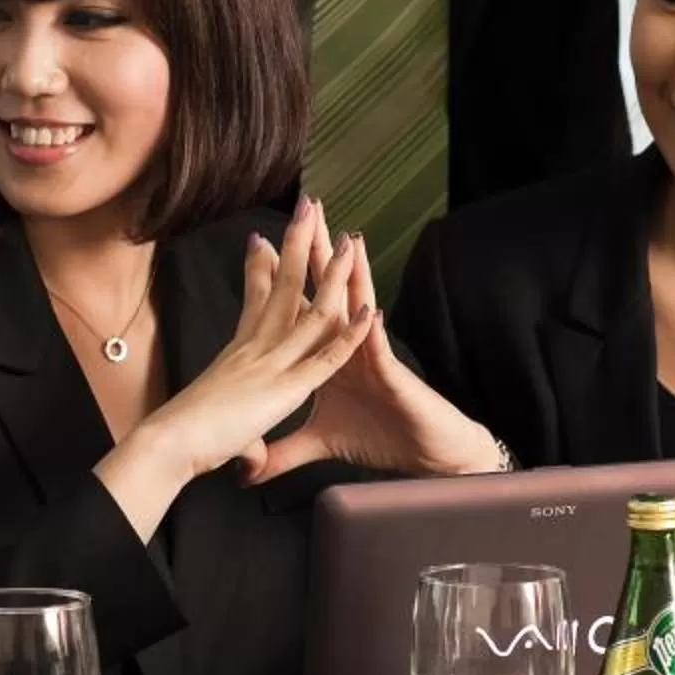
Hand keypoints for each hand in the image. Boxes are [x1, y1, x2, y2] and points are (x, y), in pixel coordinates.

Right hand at [129, 197, 374, 484]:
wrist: (167, 445)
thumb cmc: (184, 440)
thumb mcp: (221, 431)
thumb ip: (243, 442)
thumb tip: (246, 462)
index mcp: (238, 352)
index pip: (254, 300)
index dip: (260, 268)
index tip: (264, 239)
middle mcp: (255, 347)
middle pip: (281, 284)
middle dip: (296, 243)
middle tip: (308, 208)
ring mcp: (271, 363)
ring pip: (309, 309)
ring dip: (332, 274)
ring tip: (348, 240)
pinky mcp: (286, 388)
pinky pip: (325, 357)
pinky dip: (348, 335)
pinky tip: (367, 312)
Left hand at [238, 229, 501, 482]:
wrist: (423, 460)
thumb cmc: (380, 439)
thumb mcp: (320, 444)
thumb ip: (284, 450)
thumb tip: (250, 466)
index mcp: (325, 355)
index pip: (300, 307)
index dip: (280, 276)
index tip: (258, 241)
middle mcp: (347, 347)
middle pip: (324, 291)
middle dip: (314, 251)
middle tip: (303, 209)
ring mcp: (370, 357)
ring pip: (355, 307)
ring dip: (350, 273)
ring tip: (344, 238)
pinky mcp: (390, 377)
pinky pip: (378, 351)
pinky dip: (370, 331)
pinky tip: (368, 309)